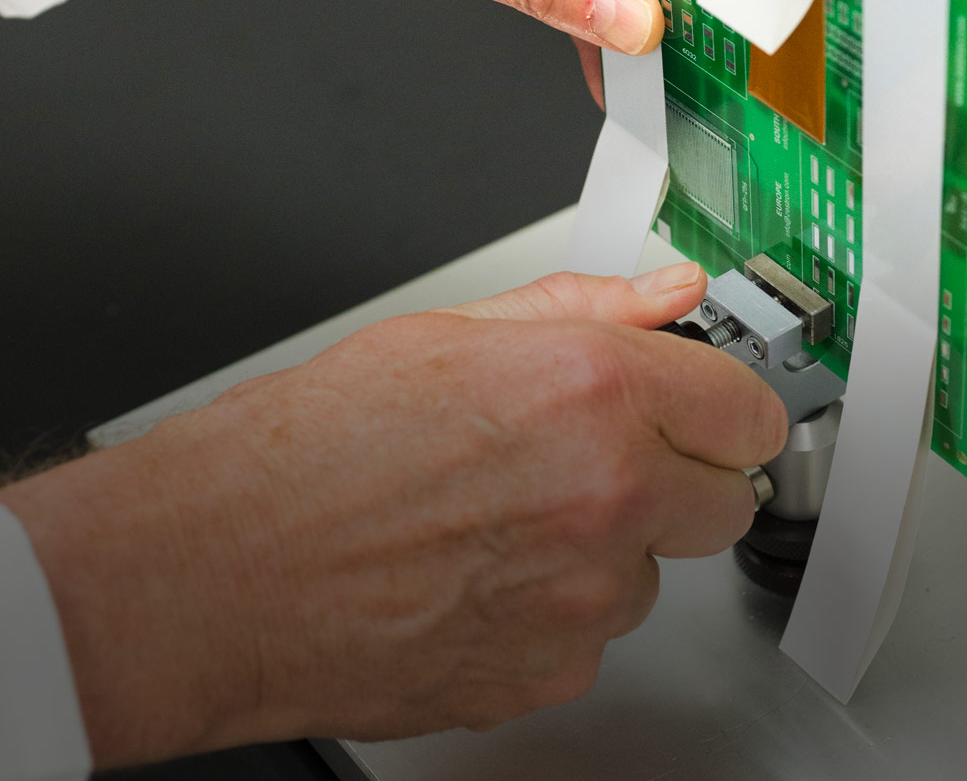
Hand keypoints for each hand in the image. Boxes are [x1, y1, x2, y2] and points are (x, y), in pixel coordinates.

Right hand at [1, 263, 786, 766]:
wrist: (217, 569)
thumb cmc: (310, 448)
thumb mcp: (454, 330)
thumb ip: (589, 306)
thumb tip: (669, 293)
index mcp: (592, 393)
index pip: (748, 409)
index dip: (728, 404)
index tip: (710, 406)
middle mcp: (606, 497)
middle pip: (726, 500)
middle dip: (680, 475)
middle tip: (600, 455)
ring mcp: (582, 600)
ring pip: (652, 571)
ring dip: (608, 545)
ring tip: (504, 515)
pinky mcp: (547, 674)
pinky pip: (593, 636)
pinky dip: (556, 609)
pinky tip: (479, 573)